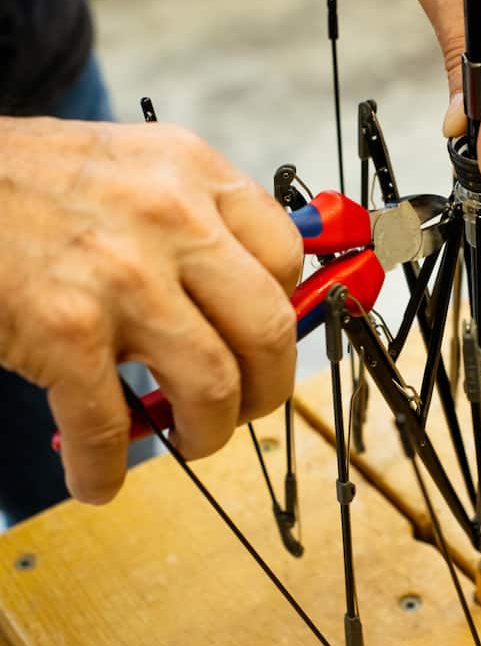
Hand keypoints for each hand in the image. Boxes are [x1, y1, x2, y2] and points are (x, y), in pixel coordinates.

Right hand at [0, 117, 301, 503]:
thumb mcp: (132, 167)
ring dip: (205, 434)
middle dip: (266, 390)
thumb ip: (193, 218)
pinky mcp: (64, 329)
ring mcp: (121, 276)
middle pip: (269, 329)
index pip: (285, 256)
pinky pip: (110, 427)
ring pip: (213, 387)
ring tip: (185, 439)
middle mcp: (170, 219)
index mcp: (192, 173)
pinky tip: (96, 477)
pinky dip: (104, 470)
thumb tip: (246, 297)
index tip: (266, 343)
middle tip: (244, 407)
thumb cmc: (30, 184)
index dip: (284, 313)